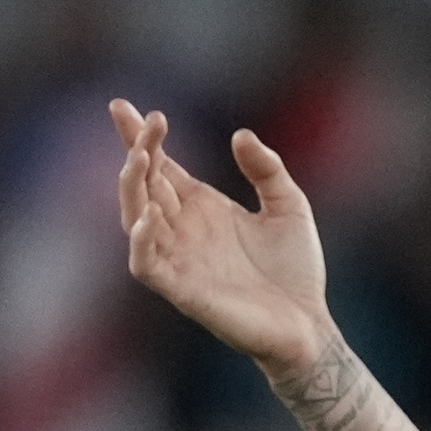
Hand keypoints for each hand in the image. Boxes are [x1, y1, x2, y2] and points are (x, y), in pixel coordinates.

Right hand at [110, 102, 331, 377]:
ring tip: (141, 158)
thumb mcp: (289, 207)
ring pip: (134, 217)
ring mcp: (177, 258)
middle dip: (138, 152)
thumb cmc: (296, 270)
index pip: (159, 166)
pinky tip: (148, 216)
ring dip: (132, 187)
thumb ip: (268, 170)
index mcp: (200, 206)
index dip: (138, 137)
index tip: (121, 106)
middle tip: (149, 125)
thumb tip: (240, 135)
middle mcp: (181, 228)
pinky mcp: (182, 291)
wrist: (310, 325)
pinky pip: (145, 264)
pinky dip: (140, 240)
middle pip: (143, 184)